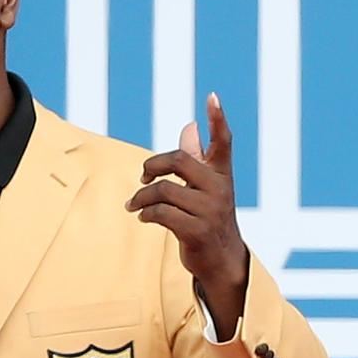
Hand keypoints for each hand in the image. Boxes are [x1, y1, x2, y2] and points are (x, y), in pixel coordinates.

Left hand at [127, 92, 247, 339]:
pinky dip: (146, 213)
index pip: (223, 142)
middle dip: (152, 165)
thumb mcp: (205, 189)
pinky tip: (143, 217)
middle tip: (142, 177)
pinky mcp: (198, 232)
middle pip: (179, 161)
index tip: (211, 96)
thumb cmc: (208, 218)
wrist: (221, 261)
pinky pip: (161, 213)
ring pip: (164, 190)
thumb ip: (196, 159)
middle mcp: (220, 189)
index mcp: (222, 174)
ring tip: (134, 205)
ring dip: (141, 197)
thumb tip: (189, 126)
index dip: (218, 119)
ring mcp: (210, 211)